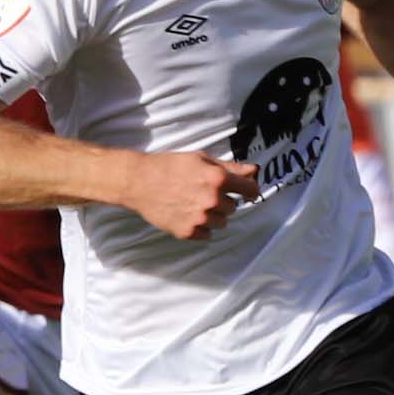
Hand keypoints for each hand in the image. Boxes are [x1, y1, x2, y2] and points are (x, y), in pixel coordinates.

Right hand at [128, 152, 259, 240]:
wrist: (139, 181)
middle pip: (233, 208)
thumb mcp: (201, 159)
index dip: (250, 190)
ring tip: (194, 204)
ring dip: (213, 216)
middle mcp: (212, 200)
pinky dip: (200, 227)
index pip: (250, 190)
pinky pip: (207, 235)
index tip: (246, 192)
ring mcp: (200, 218)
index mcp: (218, 179)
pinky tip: (187, 214)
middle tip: (204, 193)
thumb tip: (254, 171)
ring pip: (221, 223)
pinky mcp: (188, 232)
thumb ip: (231, 167)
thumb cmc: (169, 166)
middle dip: (223, 201)